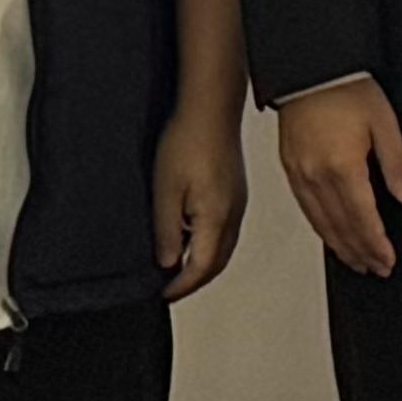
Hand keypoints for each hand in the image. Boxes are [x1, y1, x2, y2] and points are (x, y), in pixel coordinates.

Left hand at [157, 107, 248, 302]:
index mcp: (217, 218)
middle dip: (195, 281)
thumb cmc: (188, 139)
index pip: (201, 268)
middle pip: (218, 263)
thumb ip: (167, 232)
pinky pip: (226, 230)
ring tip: (178, 267)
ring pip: (224, 247)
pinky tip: (192, 236)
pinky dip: (209, 244)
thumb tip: (168, 262)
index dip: (181, 286)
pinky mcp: (235, 190)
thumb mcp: (166, 191)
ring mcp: (237, 202)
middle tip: (171, 288)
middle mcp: (233, 214)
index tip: (164, 294)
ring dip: (203, 263)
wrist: (211, 106)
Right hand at [274, 76, 401, 277]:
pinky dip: (320, 228)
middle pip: (340, 228)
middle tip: (376, 269)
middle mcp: (315, 176)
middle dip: (360, 253)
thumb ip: (397, 165)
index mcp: (342, 168)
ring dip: (340, 246)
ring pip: (320, 223)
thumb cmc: (346, 86)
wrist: (309, 66)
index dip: (376, 245)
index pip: (362, 220)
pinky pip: (305, 208)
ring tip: (356, 261)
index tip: (387, 262)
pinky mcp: (289, 167)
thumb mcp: (384, 122)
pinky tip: (330, 234)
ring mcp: (299, 173)